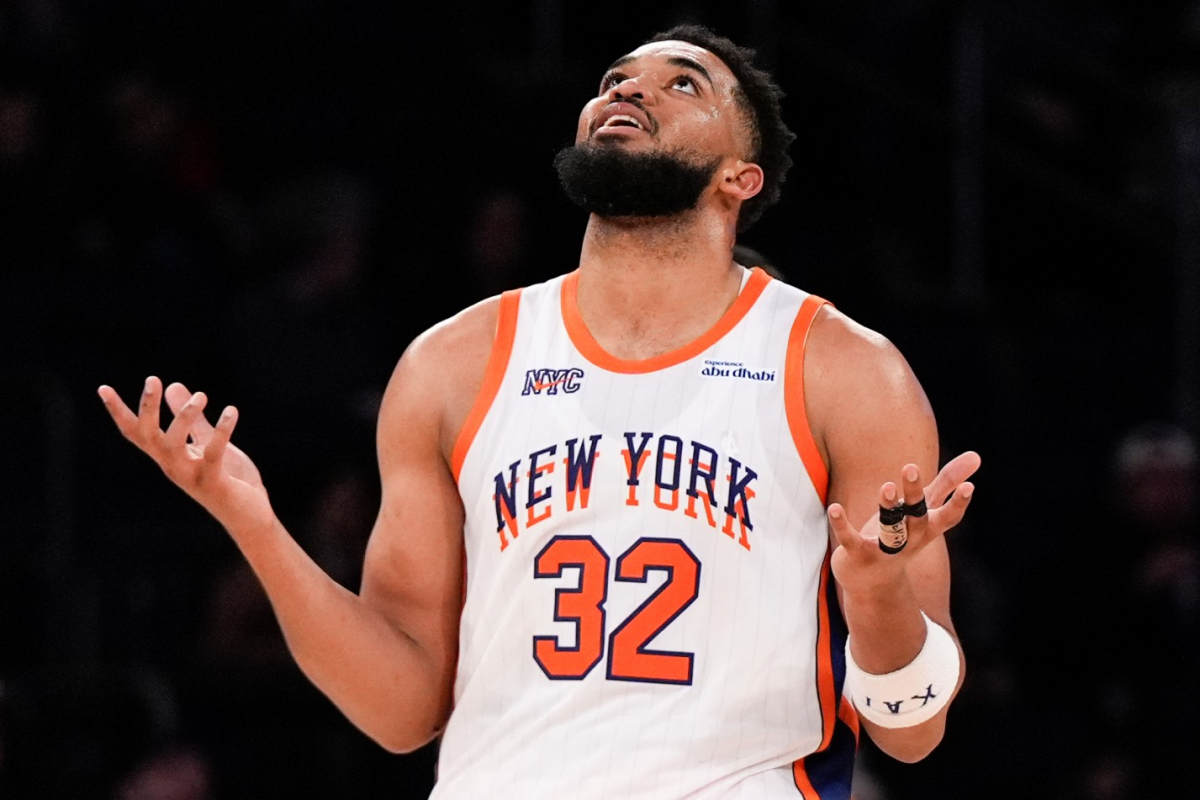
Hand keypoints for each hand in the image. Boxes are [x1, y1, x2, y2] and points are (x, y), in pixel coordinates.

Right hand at [98, 376, 274, 536]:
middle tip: (153, 379)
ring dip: (184, 418)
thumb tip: (172, 385)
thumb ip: (192, 420)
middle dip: (148, 408)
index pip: (137, 433)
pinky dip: (222, 431)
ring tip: (201, 396)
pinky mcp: (213, 483)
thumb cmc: (229, 479)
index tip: (103, 388)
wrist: (250, 517)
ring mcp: (191, 476)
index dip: (119, 412)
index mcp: (169, 456)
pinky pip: (213, 454)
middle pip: (149, 436)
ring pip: (174, 445)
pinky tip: (231, 411)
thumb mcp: (206, 442)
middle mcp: (173, 466)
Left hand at [827, 451, 979, 596]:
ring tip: (885, 485)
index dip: (958, 504)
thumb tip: (976, 456)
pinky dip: (841, 524)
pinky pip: (850, 539)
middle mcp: (909, 540)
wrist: (872, 584)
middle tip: (910, 467)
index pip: (947, 518)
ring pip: (889, 529)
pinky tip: (834, 508)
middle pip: (916, 517)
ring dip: (886, 507)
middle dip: (914, 494)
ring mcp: (884, 549)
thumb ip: (946, 483)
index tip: (969, 487)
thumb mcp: (924, 510)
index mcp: (926, 528)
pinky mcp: (858, 554)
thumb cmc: (902, 536)